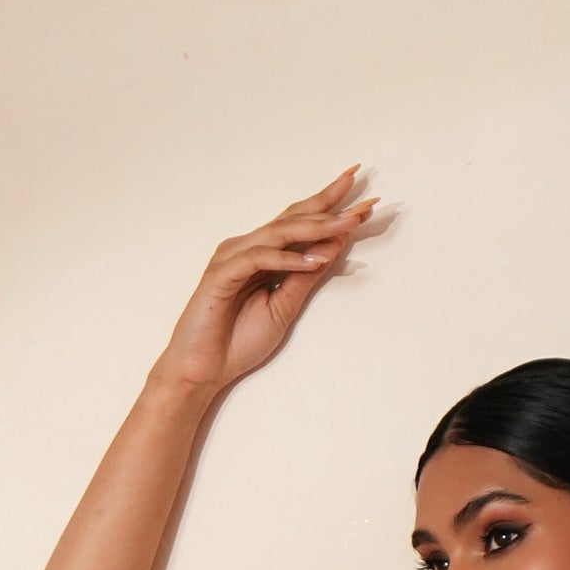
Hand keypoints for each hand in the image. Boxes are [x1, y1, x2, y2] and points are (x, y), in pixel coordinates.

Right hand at [149, 169, 380, 395]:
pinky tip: (313, 261)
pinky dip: (287, 259)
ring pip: (278, 233)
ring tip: (348, 224)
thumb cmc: (237, 339)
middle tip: (365, 200)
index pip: (301, 224)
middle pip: (293, 218)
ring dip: (316, 228)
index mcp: (263, 254)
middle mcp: (247, 248)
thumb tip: (331, 249)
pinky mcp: (221, 274)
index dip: (332, 211)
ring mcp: (232, 257)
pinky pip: (258, 259)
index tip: (366, 204)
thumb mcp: (284, 308)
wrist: (203, 369)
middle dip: (331, 207)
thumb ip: (304, 278)